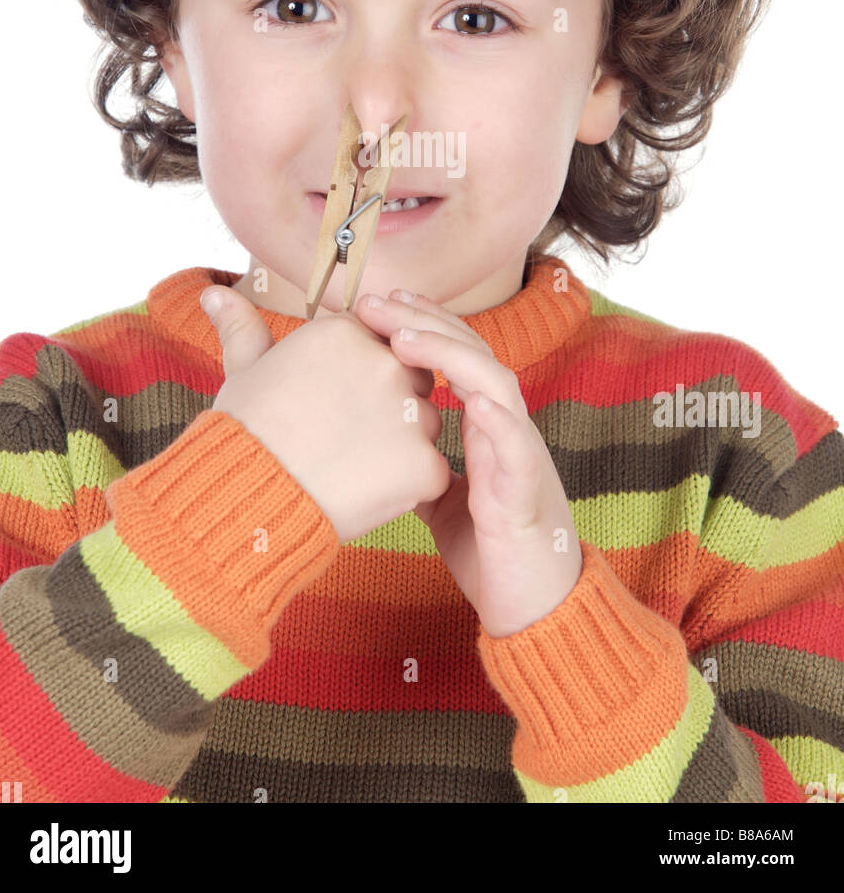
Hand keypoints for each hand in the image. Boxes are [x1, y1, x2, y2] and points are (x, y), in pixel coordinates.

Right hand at [200, 286, 450, 543]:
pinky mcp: (423, 464)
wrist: (248, 496)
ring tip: (349, 464)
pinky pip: (429, 471)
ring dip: (401, 443)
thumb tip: (212, 295)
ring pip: (425, 424)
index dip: (354, 375)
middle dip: (387, 403)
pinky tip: (365, 491)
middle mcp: (386, 363)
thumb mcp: (242, 370)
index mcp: (346, 332)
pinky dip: (406, 484)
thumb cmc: (244, 432)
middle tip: (341, 435)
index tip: (329, 401)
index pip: (375, 342)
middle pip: (409, 378)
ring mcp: (409, 413)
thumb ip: (242, 327)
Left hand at [355, 289, 583, 637]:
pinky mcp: (526, 494)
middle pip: (473, 354)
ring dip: (451, 356)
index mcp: (486, 426)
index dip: (422, 322)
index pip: (457, 355)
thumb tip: (385, 448)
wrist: (536, 611)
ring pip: (496, 385)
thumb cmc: (493, 553)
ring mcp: (520, 457)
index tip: (379, 302)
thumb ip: (422, 468)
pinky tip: (467, 399)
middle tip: (376, 302)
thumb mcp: (443, 502)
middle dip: (424, 321)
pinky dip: (495, 419)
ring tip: (406, 338)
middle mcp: (507, 429)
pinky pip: (517, 447)